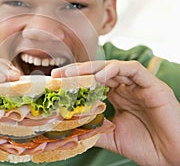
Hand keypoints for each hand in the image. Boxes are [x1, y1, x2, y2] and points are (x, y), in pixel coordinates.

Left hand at [52, 60, 179, 165]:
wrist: (174, 157)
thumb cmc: (148, 146)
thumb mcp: (113, 137)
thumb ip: (95, 130)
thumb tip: (72, 130)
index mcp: (118, 97)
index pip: (93, 82)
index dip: (76, 80)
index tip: (56, 82)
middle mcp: (127, 88)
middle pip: (99, 71)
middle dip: (78, 71)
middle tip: (59, 74)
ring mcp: (139, 85)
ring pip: (113, 67)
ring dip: (91, 68)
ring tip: (73, 74)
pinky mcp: (152, 85)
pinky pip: (133, 70)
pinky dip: (114, 70)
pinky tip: (99, 77)